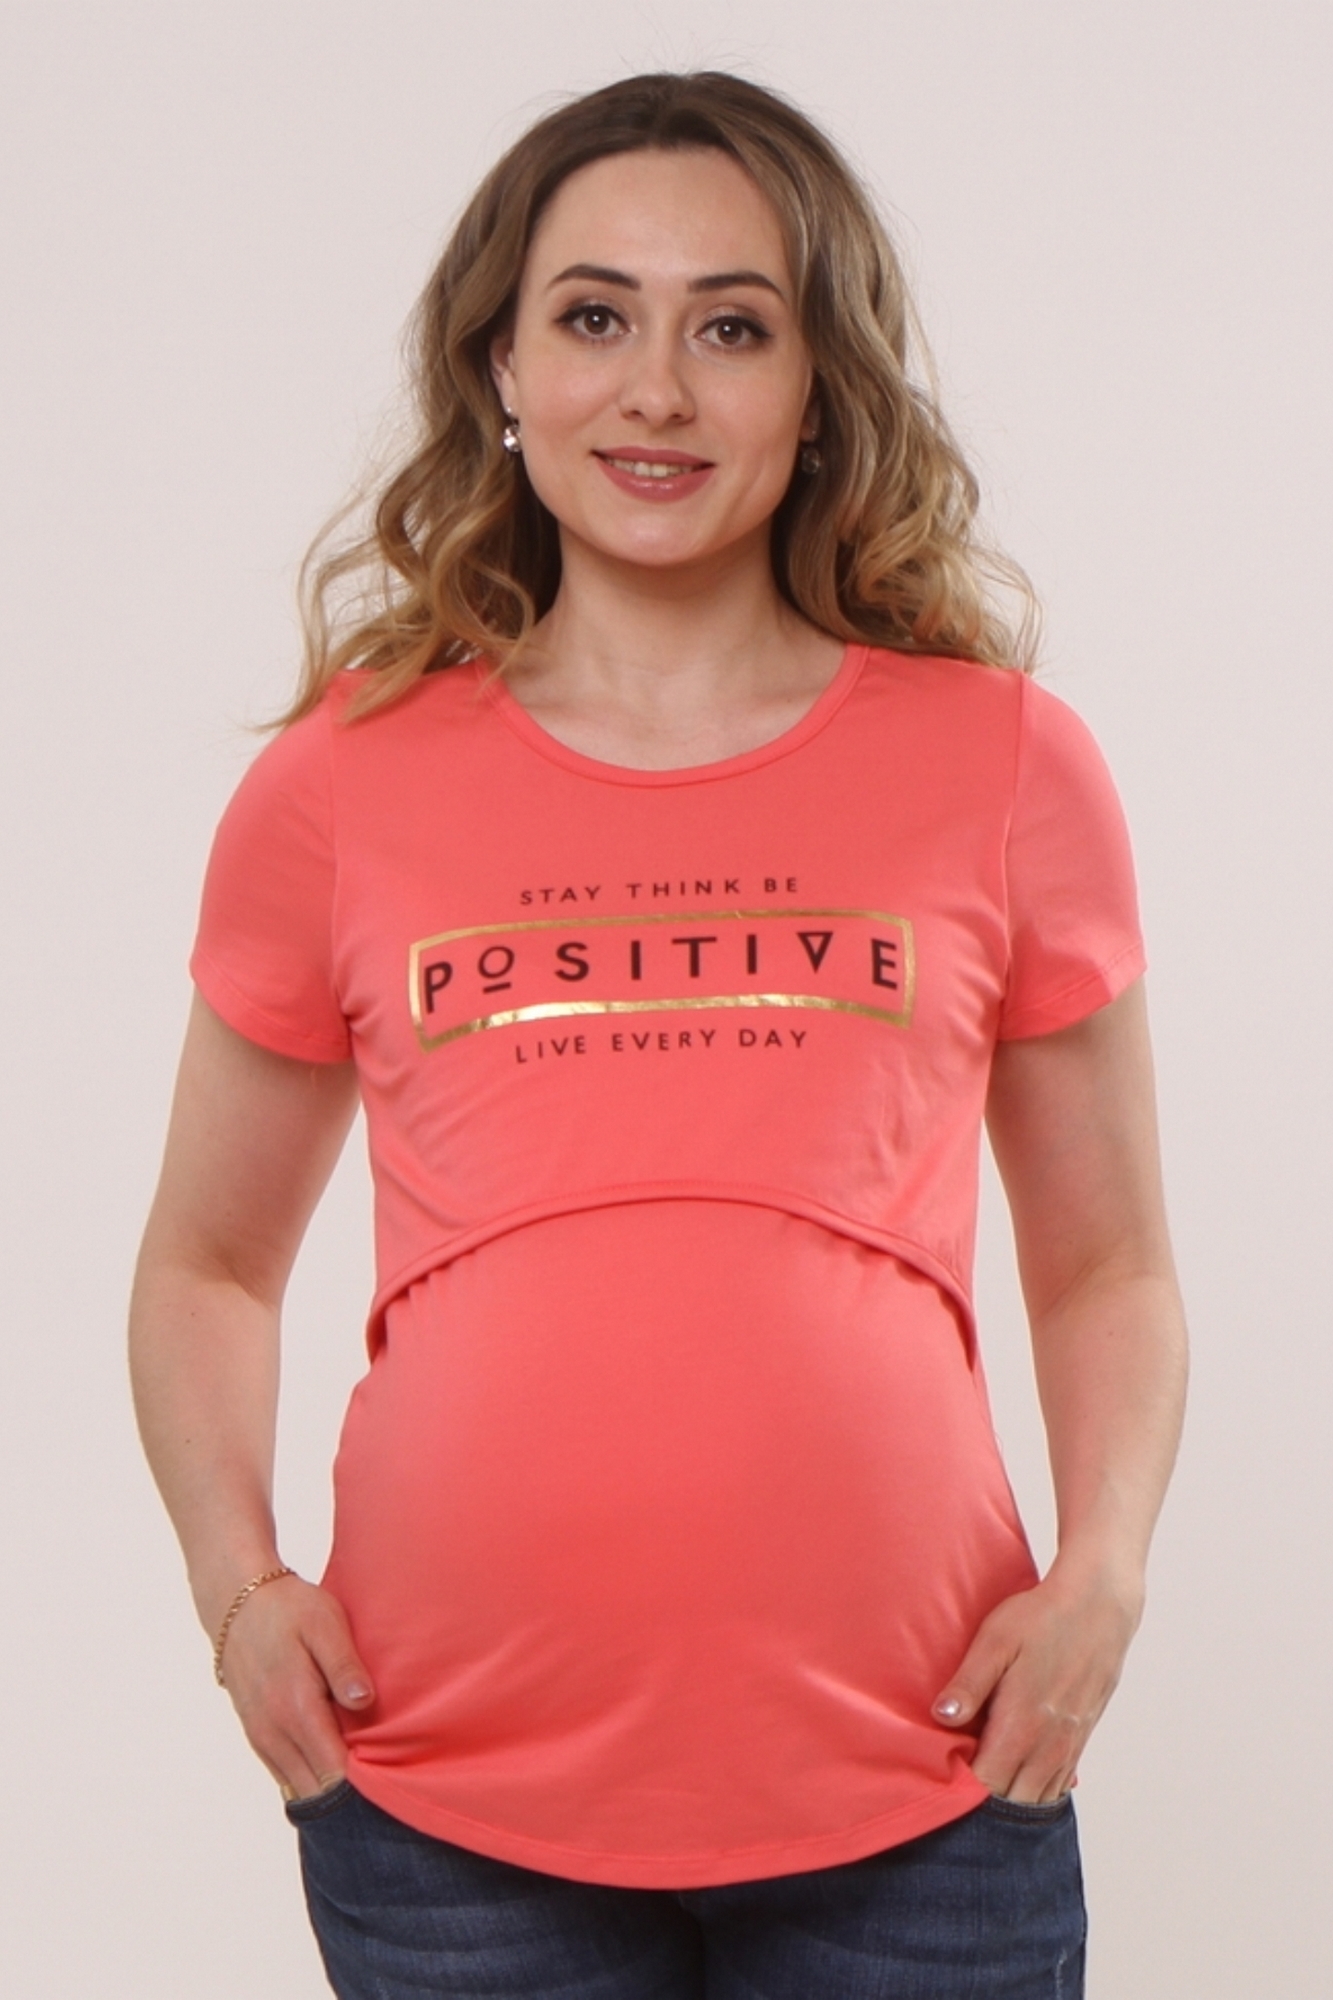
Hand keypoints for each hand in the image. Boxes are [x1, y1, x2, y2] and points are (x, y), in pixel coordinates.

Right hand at [213, 1575, 375, 1799]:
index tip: (390, 1783)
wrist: (237, 1602)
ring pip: (298, 1786)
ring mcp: (261, 1736)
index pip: (333, 1772)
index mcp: (297, 1708)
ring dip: (327, 1789)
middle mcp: (274, 1731)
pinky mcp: (255, 1733)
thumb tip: (364, 1701)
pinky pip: (283, 1773)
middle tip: (383, 1786)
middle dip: (348, 1795)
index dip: (362, 1786)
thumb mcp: (324, 1624)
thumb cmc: (288, 1609)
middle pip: (316, 1790)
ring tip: (362, 1781)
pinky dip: (308, 1777)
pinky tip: (331, 1765)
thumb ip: (343, 1665)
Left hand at [932, 1565, 1142, 1801]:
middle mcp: (1048, 1745)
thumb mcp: (995, 1640)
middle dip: (984, 1809)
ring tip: (982, 1800)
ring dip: (1011, 1804)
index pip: (987, 1785)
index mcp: (1022, 1725)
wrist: (1099, 1606)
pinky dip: (1036, 1793)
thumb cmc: (1042, 1618)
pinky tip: (1018, 1784)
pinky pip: (1057, 1784)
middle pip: (1012, 1802)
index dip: (961, 1796)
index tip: (938, 1790)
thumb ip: (969, 1683)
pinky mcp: (1081, 1738)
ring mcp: (1068, 1745)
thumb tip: (943, 1718)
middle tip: (956, 1800)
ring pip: (1037, 1799)